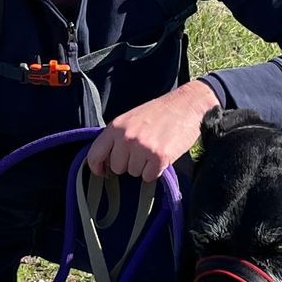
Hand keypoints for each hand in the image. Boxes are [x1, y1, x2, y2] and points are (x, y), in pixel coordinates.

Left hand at [85, 80, 219, 184]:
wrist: (186, 105)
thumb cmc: (158, 113)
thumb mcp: (130, 119)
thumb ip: (116, 137)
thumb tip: (106, 161)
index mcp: (115, 127)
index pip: (94, 155)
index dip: (97, 168)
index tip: (103, 172)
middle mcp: (126, 138)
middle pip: (117, 168)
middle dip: (128, 164)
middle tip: (142, 151)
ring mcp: (142, 148)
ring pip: (134, 173)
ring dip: (144, 167)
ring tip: (153, 150)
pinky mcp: (159, 157)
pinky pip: (149, 177)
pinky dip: (156, 171)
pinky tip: (162, 156)